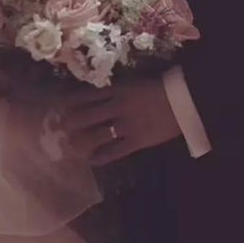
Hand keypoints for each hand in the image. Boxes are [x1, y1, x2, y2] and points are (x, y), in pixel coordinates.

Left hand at [58, 76, 182, 165]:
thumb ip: (119, 90)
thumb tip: (100, 95)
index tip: (57, 106)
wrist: (186, 100)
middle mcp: (117, 107)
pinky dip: (100, 157)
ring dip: (79, 142)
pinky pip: (113, 152)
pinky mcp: (136, 141)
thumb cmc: (163, 87)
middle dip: (68, 123)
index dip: (69, 102)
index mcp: (118, 89)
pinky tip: (91, 160)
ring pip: (95, 136)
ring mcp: (125, 126)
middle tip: (58, 128)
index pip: (86, 95)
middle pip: (85, 116)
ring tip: (69, 146)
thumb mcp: (137, 82)